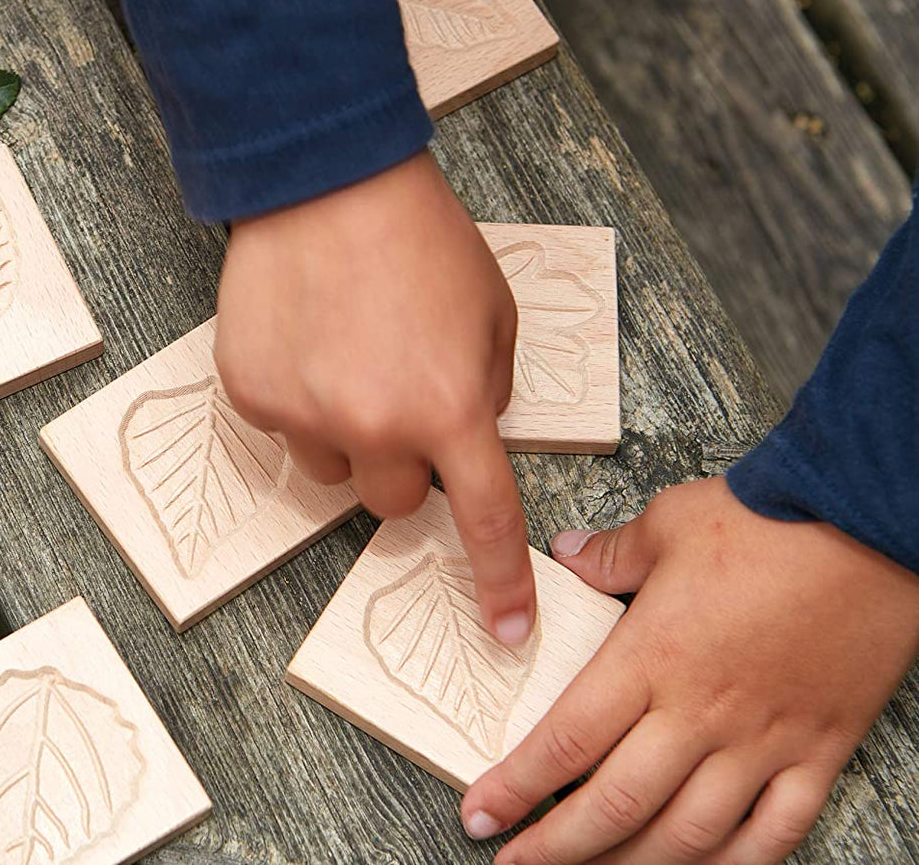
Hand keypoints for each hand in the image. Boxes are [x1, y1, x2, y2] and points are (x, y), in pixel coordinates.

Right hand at [216, 151, 533, 642]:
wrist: (326, 180)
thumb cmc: (421, 238)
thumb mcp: (493, 312)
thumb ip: (486, 390)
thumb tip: (464, 437)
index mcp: (450, 407)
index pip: (482, 519)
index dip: (497, 581)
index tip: (505, 630)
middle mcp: (374, 425)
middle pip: (391, 503)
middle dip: (400, 465)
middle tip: (396, 400)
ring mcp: (303, 414)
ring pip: (329, 468)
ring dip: (343, 432)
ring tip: (343, 353)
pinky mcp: (251, 393)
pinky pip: (280, 427)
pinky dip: (295, 396)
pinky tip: (304, 337)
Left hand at [461, 477, 918, 863]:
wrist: (873, 523)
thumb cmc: (771, 521)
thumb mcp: (670, 524)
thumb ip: (612, 554)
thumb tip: (569, 555)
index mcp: (651, 658)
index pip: (566, 741)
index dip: (516, 788)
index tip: (479, 814)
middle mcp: (701, 713)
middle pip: (615, 804)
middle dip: (555, 846)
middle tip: (513, 862)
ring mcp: (764, 740)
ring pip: (688, 834)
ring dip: (631, 864)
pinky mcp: (819, 750)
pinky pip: (775, 831)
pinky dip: (735, 863)